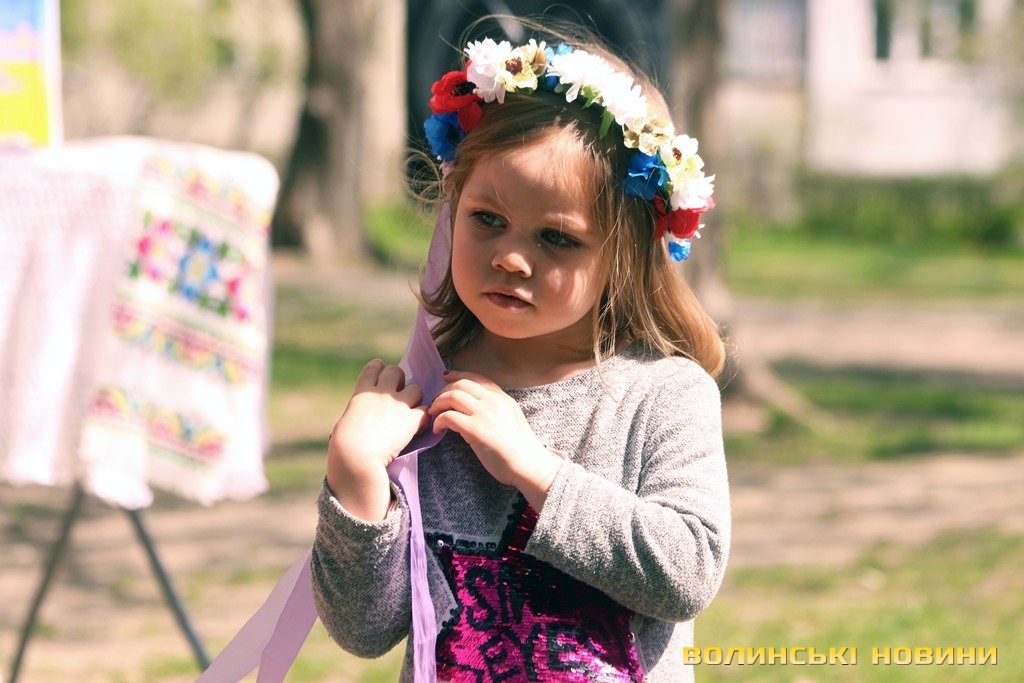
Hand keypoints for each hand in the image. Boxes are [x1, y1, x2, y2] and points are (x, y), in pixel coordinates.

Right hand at [327, 359, 428, 519]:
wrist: (356, 457)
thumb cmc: (343, 444)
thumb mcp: (346, 421)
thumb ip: (358, 412)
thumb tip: (358, 418)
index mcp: (362, 392)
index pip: (373, 367)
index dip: (379, 367)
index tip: (382, 370)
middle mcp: (381, 394)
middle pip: (397, 371)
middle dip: (400, 380)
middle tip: (398, 394)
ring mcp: (398, 405)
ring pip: (416, 389)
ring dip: (415, 399)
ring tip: (410, 411)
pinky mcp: (410, 420)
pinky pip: (425, 412)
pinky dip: (423, 419)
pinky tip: (417, 427)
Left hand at [428, 370, 559, 508]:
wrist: (529, 464)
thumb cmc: (520, 448)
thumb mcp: (512, 417)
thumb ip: (496, 407)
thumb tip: (476, 405)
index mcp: (502, 398)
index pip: (476, 378)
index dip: (457, 375)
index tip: (446, 377)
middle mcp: (493, 401)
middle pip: (460, 384)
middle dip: (443, 391)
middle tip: (435, 403)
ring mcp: (484, 413)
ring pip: (452, 396)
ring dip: (438, 404)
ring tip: (433, 415)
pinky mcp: (475, 429)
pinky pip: (449, 416)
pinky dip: (439, 420)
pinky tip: (438, 429)